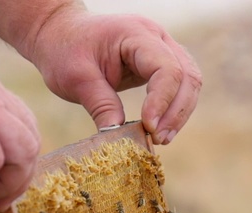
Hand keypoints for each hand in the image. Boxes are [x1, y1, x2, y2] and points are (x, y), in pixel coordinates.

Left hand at [29, 11, 201, 144]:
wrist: (62, 35)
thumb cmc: (65, 50)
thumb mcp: (75, 78)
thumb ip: (100, 104)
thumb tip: (120, 137)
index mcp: (135, 33)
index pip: (166, 68)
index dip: (162, 101)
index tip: (149, 128)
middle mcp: (156, 37)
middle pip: (186, 75)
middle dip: (176, 111)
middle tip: (159, 139)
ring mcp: (162, 49)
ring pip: (189, 82)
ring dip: (179, 113)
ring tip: (161, 139)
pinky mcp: (160, 64)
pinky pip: (179, 86)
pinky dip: (174, 109)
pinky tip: (160, 129)